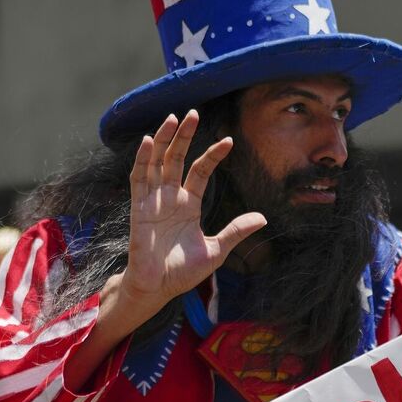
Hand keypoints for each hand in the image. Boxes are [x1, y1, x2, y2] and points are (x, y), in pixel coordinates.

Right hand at [122, 111, 268, 307]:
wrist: (158, 289)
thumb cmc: (183, 273)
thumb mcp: (216, 251)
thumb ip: (235, 231)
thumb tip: (263, 217)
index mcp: (189, 205)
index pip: (200, 171)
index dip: (212, 155)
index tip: (229, 140)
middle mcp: (170, 197)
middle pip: (175, 159)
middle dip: (183, 136)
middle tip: (193, 113)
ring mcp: (153, 201)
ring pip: (156, 162)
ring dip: (162, 140)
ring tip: (171, 118)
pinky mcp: (138, 209)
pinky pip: (138, 179)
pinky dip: (141, 159)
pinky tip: (147, 141)